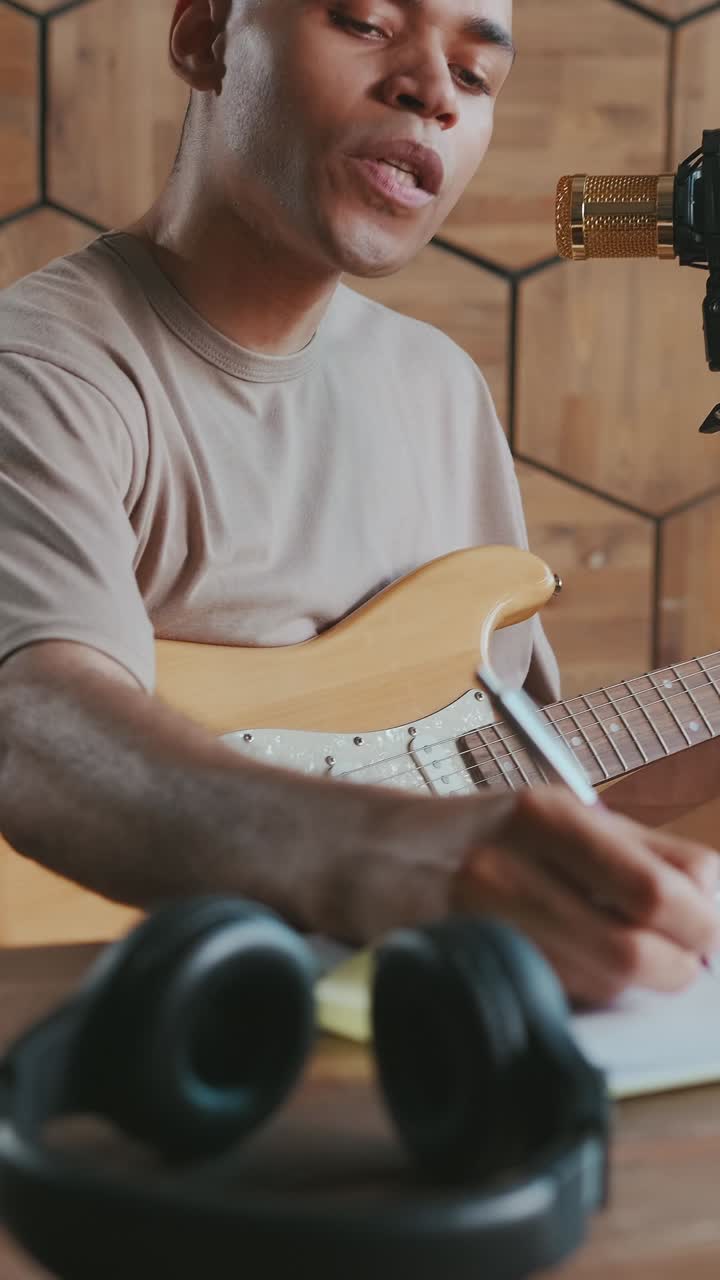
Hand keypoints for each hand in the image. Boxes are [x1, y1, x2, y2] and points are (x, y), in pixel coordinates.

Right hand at [450, 786, 719, 1006]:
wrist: (371, 853)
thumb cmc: (480, 834)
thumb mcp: (557, 814)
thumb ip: (642, 850)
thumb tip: (712, 897)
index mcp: (547, 815)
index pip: (658, 888)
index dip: (701, 923)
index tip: (705, 931)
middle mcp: (509, 865)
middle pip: (632, 950)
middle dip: (677, 966)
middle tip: (682, 961)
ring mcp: (478, 920)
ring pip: (597, 985)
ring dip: (631, 985)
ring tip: (626, 963)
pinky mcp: (462, 964)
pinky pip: (551, 998)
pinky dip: (581, 993)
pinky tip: (575, 970)